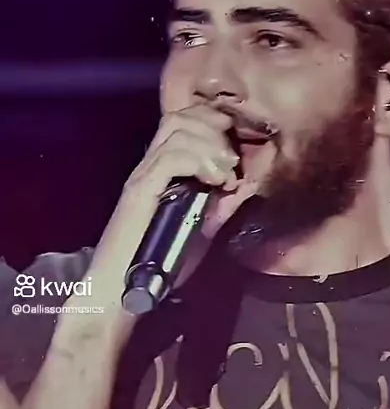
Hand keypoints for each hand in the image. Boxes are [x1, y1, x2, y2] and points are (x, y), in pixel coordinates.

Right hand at [73, 105, 240, 317]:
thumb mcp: (201, 229)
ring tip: (225, 173)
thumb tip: (247, 184)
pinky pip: (170, 159)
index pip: (182, 123)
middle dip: (213, 130)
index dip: (211, 124)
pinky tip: (215, 181)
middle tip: (231, 161)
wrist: (122, 289)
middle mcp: (149, 166)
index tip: (235, 149)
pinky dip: (198, 162)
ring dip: (209, 146)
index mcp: (161, 171)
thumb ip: (220, 206)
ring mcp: (142, 176)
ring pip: (176, 132)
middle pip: (179, 119)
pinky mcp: (139, 191)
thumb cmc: (159, 263)